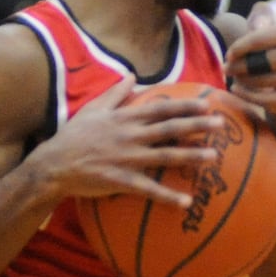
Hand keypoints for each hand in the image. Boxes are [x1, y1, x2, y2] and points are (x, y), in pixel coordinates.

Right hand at [41, 77, 224, 208]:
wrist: (54, 164)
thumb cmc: (74, 135)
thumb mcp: (94, 108)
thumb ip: (116, 93)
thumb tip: (132, 75)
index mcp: (125, 117)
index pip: (161, 108)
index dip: (185, 104)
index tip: (207, 102)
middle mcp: (130, 135)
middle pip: (170, 128)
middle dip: (197, 125)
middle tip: (221, 123)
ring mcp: (127, 158)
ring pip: (165, 156)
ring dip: (191, 156)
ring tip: (214, 156)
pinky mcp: (122, 180)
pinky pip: (149, 189)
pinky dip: (168, 196)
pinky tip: (187, 202)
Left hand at [224, 3, 275, 124]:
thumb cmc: (267, 52)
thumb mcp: (263, 31)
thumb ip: (260, 18)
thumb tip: (260, 24)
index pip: (265, 37)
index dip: (243, 46)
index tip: (229, 54)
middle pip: (267, 61)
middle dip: (242, 66)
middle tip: (226, 69)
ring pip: (268, 81)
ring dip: (244, 81)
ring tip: (234, 78)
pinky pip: (269, 100)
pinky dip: (248, 96)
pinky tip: (237, 90)